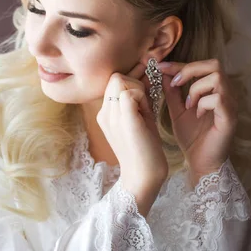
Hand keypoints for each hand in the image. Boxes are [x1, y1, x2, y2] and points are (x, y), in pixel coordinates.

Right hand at [97, 64, 168, 215]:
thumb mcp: (138, 118)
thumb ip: (136, 100)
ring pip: (122, 81)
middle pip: (116, 77)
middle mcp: (103, 113)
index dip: (131, 84)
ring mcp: (111, 116)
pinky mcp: (124, 119)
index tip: (143, 101)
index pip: (114, 81)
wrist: (144, 175)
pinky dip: (142, 98)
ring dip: (139, 91)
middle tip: (144, 108)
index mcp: (105, 113)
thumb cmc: (144, 148)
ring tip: (145, 114)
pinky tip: (146, 116)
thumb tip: (144, 75)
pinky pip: (130, 92)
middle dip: (134, 85)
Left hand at [157, 59, 237, 183]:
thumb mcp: (178, 111)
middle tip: (176, 83)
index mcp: (214, 90)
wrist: (200, 162)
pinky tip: (196, 114)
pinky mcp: (229, 118)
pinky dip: (203, 103)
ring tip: (188, 104)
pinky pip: (218, 99)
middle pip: (214, 64)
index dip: (180, 64)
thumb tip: (164, 73)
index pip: (201, 65)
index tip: (160, 66)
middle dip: (190, 69)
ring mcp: (230, 105)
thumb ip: (173, 92)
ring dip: (197, 88)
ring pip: (217, 78)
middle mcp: (226, 94)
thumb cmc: (192, 138)